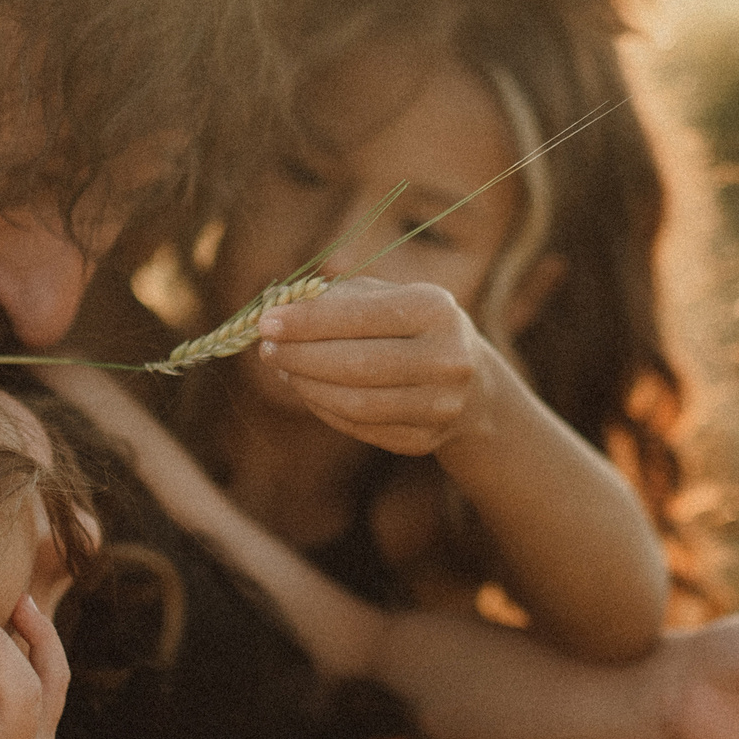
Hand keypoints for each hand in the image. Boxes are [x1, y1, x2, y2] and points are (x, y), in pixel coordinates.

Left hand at [256, 277, 495, 455]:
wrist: (472, 384)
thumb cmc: (412, 328)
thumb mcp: (389, 298)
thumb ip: (337, 299)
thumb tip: (277, 310)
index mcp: (437, 310)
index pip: (362, 315)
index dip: (309, 321)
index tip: (266, 322)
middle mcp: (447, 359)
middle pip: (357, 364)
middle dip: (301, 356)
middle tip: (266, 349)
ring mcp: (440, 405)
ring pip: (356, 403)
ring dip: (307, 385)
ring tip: (282, 368)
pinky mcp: (425, 440)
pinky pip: (359, 427)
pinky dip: (324, 408)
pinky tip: (308, 389)